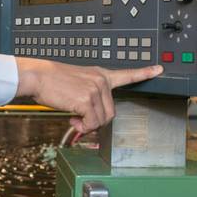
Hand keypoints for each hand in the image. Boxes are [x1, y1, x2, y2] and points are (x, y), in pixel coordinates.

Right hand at [14, 58, 162, 132]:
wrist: (37, 76)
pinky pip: (92, 123)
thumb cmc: (51, 81)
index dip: (144, 73)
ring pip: (102, 120)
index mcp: (99, 75)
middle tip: (79, 119)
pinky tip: (72, 119)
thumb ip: (89, 94)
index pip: (126, 74)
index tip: (159, 69)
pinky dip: (82, 127)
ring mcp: (96, 90)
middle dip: (96, 120)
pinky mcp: (87, 100)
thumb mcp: (76, 82)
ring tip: (74, 118)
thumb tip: (89, 116)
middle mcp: (101, 81)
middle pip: (111, 112)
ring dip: (87, 125)